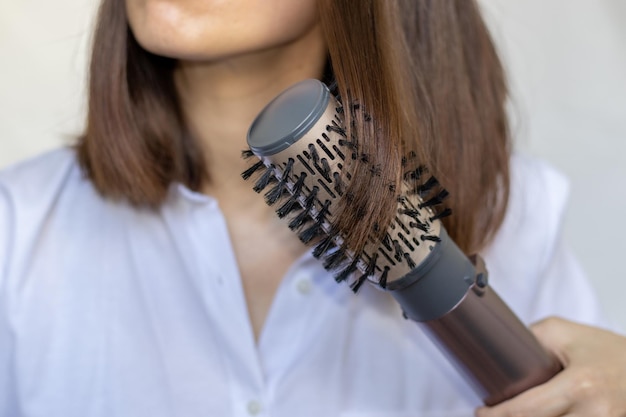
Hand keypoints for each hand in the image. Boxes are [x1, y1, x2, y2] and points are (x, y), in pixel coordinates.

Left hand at [475, 317, 625, 416]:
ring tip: (518, 414)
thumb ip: (530, 339)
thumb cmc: (607, 349)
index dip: (496, 416)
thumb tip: (498, 348)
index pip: (525, 411)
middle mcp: (594, 414)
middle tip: (495, 415)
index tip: (481, 412)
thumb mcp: (563, 333)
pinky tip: (543, 416)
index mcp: (579, 387)